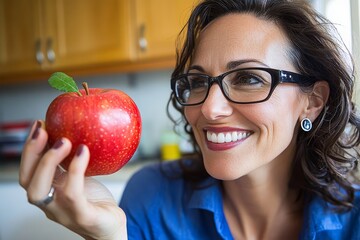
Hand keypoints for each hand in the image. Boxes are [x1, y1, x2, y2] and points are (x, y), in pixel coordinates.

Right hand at [19, 120, 127, 239]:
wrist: (111, 228)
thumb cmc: (94, 201)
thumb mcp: (79, 177)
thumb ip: (70, 161)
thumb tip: (74, 129)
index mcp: (49, 192)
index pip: (28, 172)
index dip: (29, 149)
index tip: (38, 124)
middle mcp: (50, 204)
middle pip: (27, 181)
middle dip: (32, 153)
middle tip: (44, 129)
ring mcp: (64, 212)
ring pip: (41, 191)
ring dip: (48, 162)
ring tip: (63, 140)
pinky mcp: (83, 217)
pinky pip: (73, 194)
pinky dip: (76, 171)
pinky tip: (83, 152)